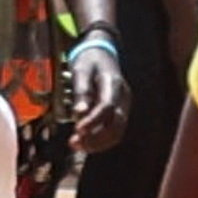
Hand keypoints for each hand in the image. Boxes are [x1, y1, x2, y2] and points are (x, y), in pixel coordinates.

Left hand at [67, 33, 126, 153]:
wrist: (102, 52)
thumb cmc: (88, 60)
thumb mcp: (80, 70)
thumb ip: (81, 92)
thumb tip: (79, 114)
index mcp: (113, 84)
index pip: (107, 107)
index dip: (92, 121)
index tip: (77, 130)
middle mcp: (123, 97)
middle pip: (116, 124)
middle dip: (96, 137)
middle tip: (74, 143)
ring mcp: (124, 105)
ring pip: (117, 131)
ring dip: (98, 142)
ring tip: (77, 145)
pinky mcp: (119, 111)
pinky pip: (114, 130)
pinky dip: (101, 140)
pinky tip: (85, 143)